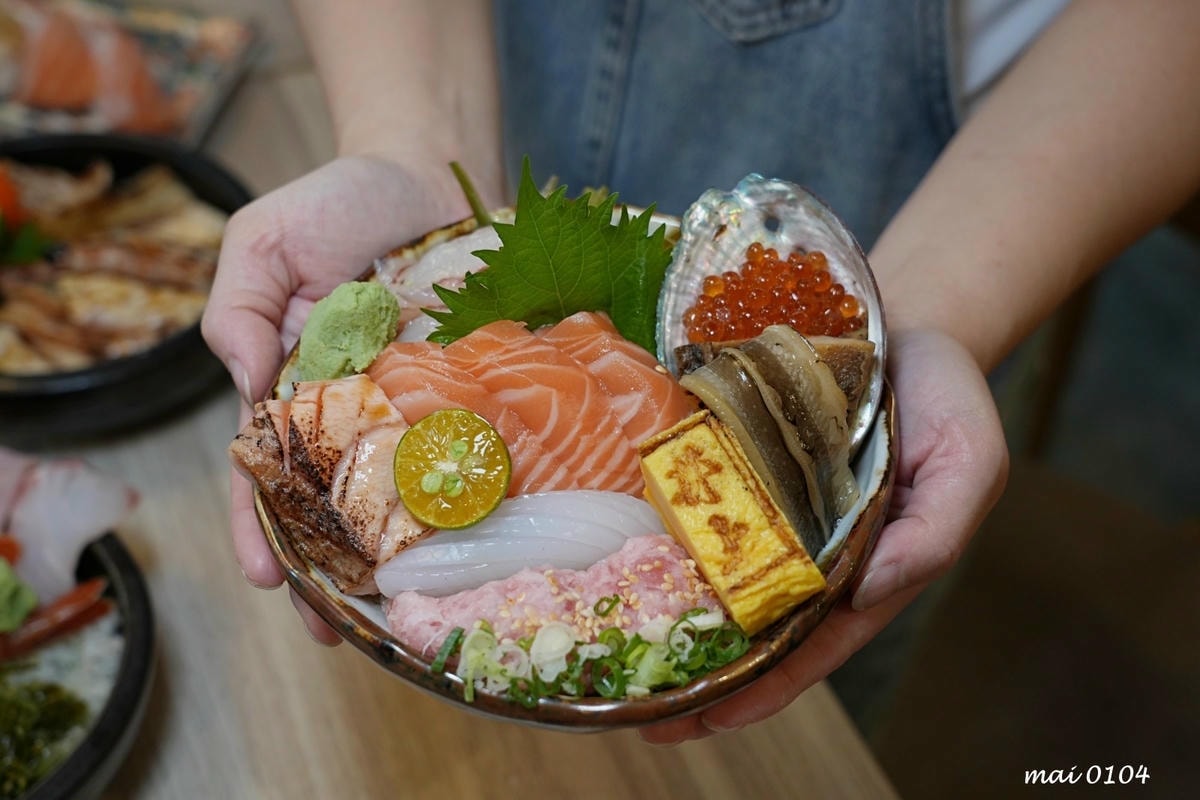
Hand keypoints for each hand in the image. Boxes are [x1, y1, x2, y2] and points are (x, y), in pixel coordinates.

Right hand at [202, 155, 472, 643]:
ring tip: (405, 611)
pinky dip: (478, 491)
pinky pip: (479, 443)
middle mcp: (360, 409)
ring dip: (406, 553)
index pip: (270, 471)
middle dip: (333, 568)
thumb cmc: (339, 202)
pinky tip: (483, 540)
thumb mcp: (265, 241)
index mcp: (297, 386)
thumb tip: (244, 379)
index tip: (266, 578)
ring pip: (412, 490)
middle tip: (335, 629)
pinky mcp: (481, 386)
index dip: (261, 526)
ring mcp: (424, 403)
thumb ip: (239, 307)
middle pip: (340, 501)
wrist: (432, 171)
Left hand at [639, 327, 1009, 743]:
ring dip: (674, 620)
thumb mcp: (968, 463)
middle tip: (643, 715)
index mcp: (868, 565)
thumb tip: (868, 592)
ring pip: (719, 578)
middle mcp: (812, 549)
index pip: (815, 644)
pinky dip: (667, 541)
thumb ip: (933, 534)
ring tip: (618, 665)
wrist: (906, 324)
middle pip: (756, 627)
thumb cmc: (947, 399)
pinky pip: (702, 509)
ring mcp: (772, 509)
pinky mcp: (742, 466)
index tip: (714, 720)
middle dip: (706, 676)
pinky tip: (621, 565)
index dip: (769, 687)